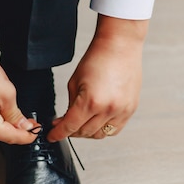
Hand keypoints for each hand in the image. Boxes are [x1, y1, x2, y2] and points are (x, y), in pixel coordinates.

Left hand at [47, 15, 148, 141]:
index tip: (52, 136)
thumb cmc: (98, 59)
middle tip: (64, 124)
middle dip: (71, 131)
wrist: (120, 46)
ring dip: (87, 132)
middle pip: (85, 133)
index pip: (70, 126)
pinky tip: (96, 121)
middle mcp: (108, 109)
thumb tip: (66, 120)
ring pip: (100, 134)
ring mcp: (122, 111)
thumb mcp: (74, 82)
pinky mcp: (131, 109)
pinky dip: (103, 129)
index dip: (58, 133)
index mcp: (91, 102)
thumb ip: (70, 105)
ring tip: (80, 123)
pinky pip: (115, 129)